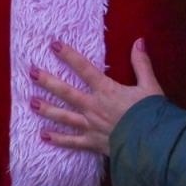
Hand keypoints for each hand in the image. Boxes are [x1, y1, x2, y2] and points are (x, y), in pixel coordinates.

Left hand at [32, 40, 164, 155]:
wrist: (154, 144)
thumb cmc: (152, 115)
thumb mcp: (150, 86)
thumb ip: (141, 64)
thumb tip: (139, 41)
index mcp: (106, 90)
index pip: (84, 69)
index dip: (68, 55)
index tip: (53, 45)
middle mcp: (93, 106)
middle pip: (66, 92)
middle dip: (47, 81)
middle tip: (31, 72)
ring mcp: (90, 126)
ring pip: (64, 116)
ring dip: (46, 109)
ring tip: (31, 102)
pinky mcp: (92, 143)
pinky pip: (72, 141)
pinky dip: (57, 139)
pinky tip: (43, 135)